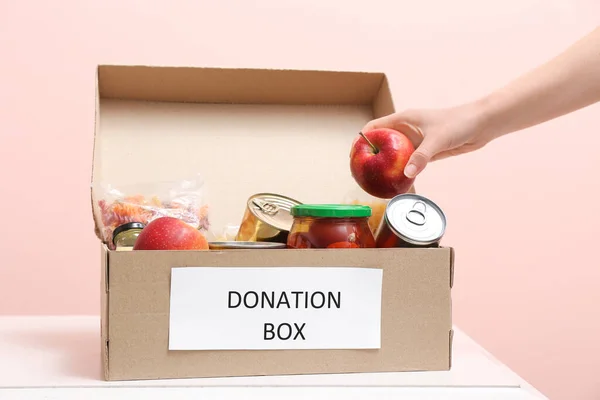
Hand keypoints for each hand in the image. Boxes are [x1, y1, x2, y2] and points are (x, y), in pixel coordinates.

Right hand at [361, 103, 489, 178]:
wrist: (481, 124)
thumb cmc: (459, 123)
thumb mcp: (438, 140)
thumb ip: (422, 157)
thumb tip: (407, 174)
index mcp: (403, 119)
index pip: (374, 127)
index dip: (361, 139)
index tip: (353, 154)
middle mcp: (406, 130)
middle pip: (381, 143)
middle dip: (370, 157)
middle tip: (361, 174)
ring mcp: (415, 141)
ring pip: (394, 156)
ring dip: (386, 167)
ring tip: (376, 182)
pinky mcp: (425, 152)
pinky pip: (408, 164)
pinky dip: (403, 173)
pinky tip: (399, 185)